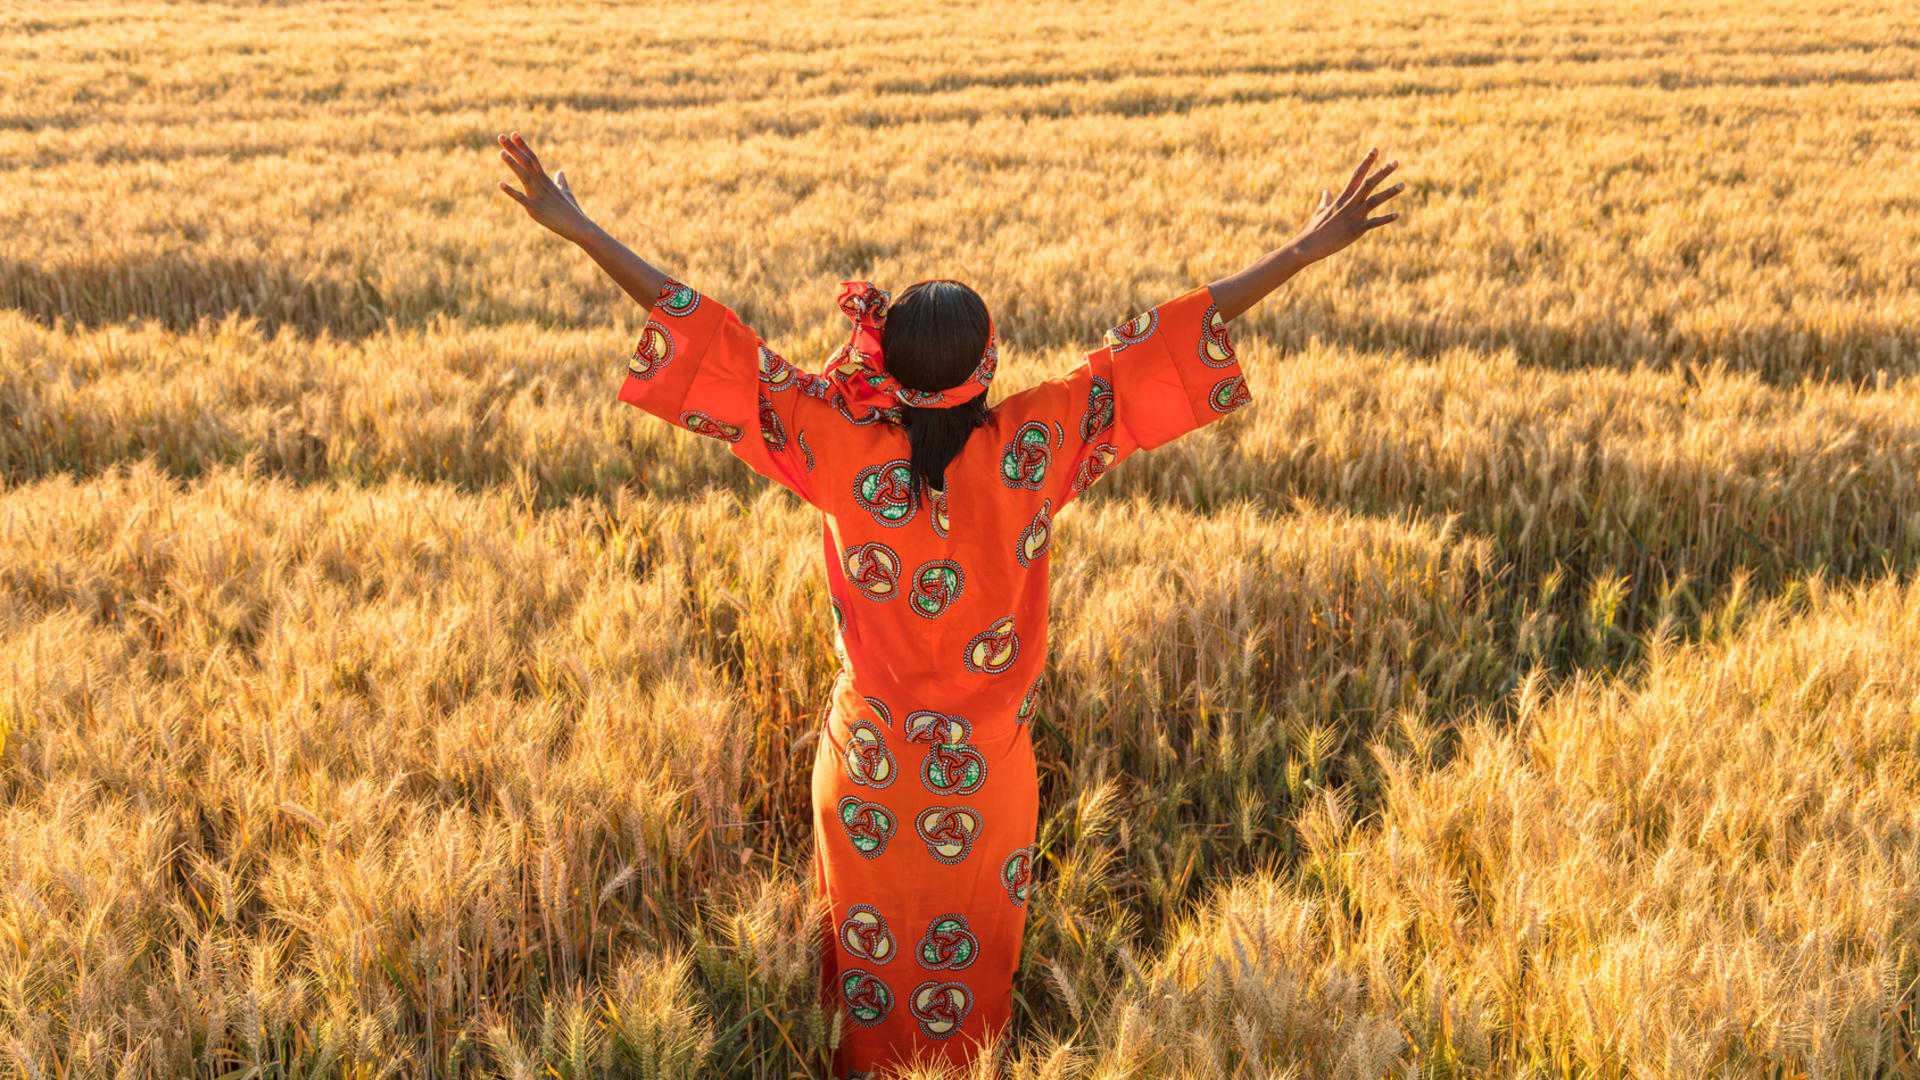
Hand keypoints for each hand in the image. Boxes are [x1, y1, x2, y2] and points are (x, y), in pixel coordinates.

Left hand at [495, 130, 595, 242]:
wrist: (578, 226)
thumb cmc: (572, 211)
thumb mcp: (566, 193)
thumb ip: (561, 182)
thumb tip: (560, 173)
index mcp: (546, 180)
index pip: (533, 158)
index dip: (523, 145)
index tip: (513, 134)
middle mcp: (541, 184)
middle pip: (526, 162)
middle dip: (513, 149)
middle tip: (500, 136)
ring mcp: (538, 195)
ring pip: (524, 175)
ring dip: (512, 164)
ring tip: (501, 153)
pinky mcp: (534, 208)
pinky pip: (521, 198)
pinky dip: (510, 191)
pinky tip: (500, 184)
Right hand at [1288, 147, 1402, 263]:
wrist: (1308, 245)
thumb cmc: (1314, 229)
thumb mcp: (1320, 211)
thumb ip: (1326, 200)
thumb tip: (1326, 191)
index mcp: (1342, 198)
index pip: (1356, 174)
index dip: (1367, 161)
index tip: (1376, 149)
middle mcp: (1349, 204)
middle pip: (1368, 184)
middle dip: (1382, 172)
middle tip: (1396, 162)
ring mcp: (1353, 216)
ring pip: (1374, 201)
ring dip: (1389, 192)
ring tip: (1402, 185)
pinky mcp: (1356, 230)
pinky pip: (1374, 223)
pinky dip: (1386, 219)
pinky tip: (1397, 215)